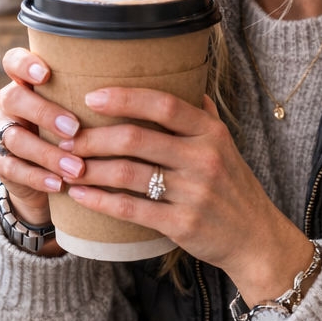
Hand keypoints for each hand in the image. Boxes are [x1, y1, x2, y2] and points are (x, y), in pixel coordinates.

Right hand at [0, 48, 90, 251]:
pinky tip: (60, 184)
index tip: (47, 74)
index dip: (25, 64)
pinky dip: (38, 177)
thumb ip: (97, 97)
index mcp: (28, 82)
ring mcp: (1, 132)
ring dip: (48, 154)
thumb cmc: (79, 131)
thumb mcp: (85, 110)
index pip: (14, 60)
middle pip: (13, 98)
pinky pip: (11, 168)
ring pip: (13, 137)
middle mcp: (11, 103)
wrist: (49, 175)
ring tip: (76, 168)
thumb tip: (147, 83)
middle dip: (44, 113)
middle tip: (74, 128)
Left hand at [59, 87, 317, 306]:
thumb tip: (187, 82)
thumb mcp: (226, 146)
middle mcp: (203, 158)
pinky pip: (131, 209)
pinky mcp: (182, 224)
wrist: (256, 238)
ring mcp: (193, 193)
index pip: (164, 104)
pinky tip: (80, 194)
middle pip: (136, 138)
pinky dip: (100, 201)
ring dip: (90, 168)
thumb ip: (204, 116)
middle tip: (66, 138)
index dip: (124, 98)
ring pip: (128, 174)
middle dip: (93, 137)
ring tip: (65, 166)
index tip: (90, 98)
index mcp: (211, 133)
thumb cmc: (234, 187)